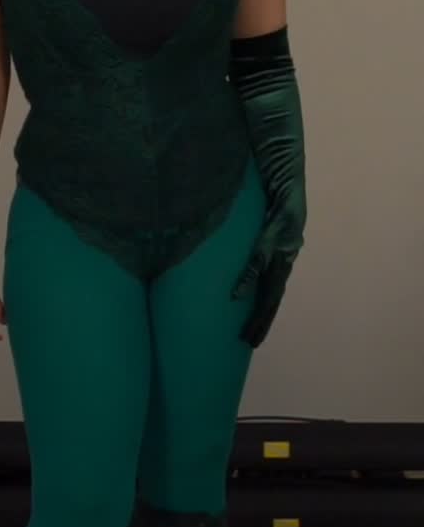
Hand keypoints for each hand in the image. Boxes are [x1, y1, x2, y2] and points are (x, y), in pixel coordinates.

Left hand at [231, 194, 303, 348]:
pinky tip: (251, 295)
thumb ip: (256, 263)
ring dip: (261, 308)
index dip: (261, 321)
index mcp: (284, 263)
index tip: (250, 340)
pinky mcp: (274, 248)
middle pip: (271, 299)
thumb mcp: (268, 236)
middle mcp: (284, 263)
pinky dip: (260, 290)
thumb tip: (238, 295)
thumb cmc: (279, 208)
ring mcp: (281, 256)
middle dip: (261, 321)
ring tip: (251, 326)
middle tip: (249, 342)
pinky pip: (266, 275)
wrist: (287, 184)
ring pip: (270, 289)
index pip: (270, 300)